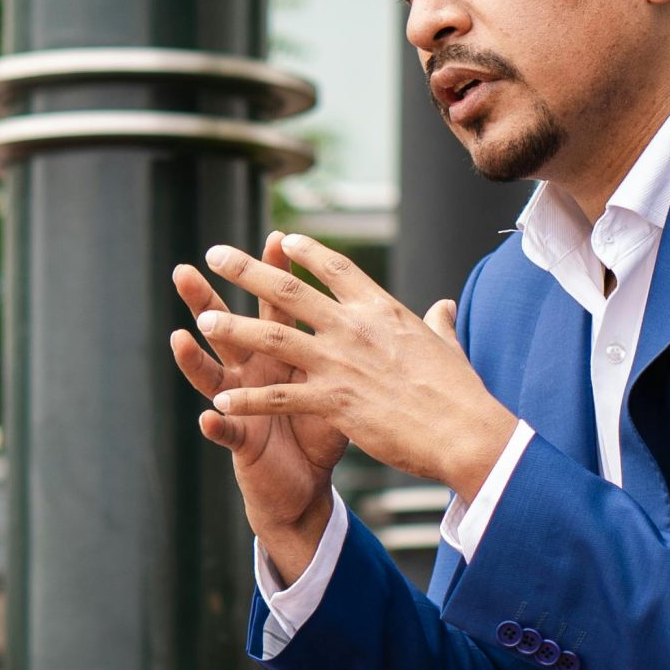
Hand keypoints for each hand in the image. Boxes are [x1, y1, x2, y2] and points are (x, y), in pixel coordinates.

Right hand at [170, 232, 345, 583]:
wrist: (306, 486)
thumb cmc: (322, 429)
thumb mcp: (344, 384)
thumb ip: (359, 346)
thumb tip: (390, 310)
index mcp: (284, 353)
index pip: (279, 306)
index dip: (278, 274)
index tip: (279, 236)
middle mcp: (254, 372)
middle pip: (229, 328)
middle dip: (208, 301)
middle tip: (187, 270)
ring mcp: (243, 405)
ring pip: (213, 376)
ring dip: (195, 358)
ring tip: (179, 335)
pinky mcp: (244, 442)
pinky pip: (229, 431)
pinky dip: (219, 423)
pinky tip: (208, 415)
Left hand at [196, 232, 517, 503]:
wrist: (464, 431)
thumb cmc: (461, 392)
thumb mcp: (448, 346)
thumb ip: (437, 323)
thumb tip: (444, 306)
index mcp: (382, 311)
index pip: (337, 270)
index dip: (307, 252)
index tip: (283, 239)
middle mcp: (355, 328)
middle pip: (290, 289)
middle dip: (248, 269)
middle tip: (216, 252)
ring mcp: (341, 362)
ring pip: (274, 337)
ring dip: (236, 328)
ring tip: (205, 319)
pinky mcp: (334, 400)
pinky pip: (279, 396)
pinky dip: (247, 399)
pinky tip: (219, 401)